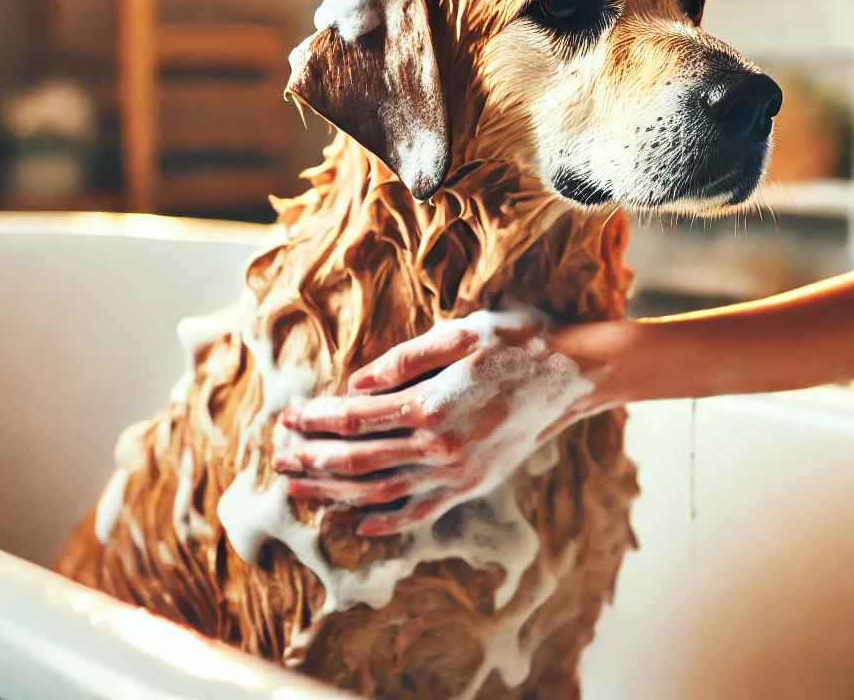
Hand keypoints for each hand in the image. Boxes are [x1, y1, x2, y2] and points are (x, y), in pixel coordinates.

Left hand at [273, 309, 595, 536]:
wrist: (575, 376)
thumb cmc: (519, 342)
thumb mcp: (462, 332)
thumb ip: (406, 359)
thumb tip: (355, 384)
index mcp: (433, 404)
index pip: (355, 419)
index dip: (316, 420)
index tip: (288, 417)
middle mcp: (440, 447)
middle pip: (359, 461)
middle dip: (313, 460)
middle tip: (278, 458)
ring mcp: (457, 473)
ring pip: (381, 492)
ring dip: (335, 492)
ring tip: (300, 488)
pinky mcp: (472, 485)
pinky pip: (422, 512)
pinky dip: (388, 522)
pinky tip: (360, 523)